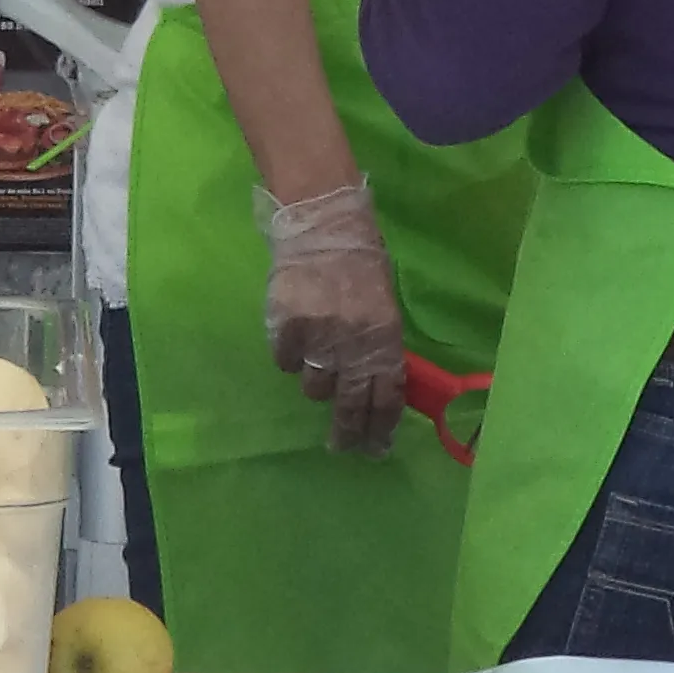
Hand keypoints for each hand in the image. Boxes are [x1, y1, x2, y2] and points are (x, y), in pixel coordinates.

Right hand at [257, 179, 406, 455]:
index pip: (388, 395)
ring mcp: (319, 337)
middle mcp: (355, 342)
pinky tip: (295, 337)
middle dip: (347, 431)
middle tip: (341, 446)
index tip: (375, 448)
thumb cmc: (360, 263)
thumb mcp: (383, 304)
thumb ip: (380, 345)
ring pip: (314, 387)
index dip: (381, 427)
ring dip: (317, 381)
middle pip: (351, 404)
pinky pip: (286, 361)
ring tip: (316, 360)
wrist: (322, 224)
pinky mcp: (287, 328)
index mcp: (386, 336)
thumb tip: (374, 388)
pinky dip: (289, 355)